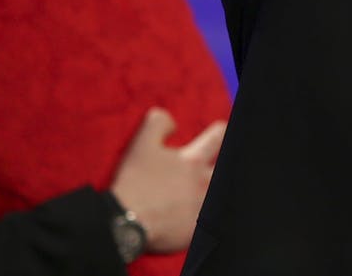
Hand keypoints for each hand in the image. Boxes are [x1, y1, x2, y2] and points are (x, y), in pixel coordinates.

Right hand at [110, 108, 225, 253]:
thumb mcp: (141, 144)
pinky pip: (208, 220)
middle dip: (223, 161)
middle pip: (225, 167)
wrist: (126, 222)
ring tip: (205, 188)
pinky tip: (194, 213)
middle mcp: (204, 183)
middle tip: (214, 165)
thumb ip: (158, 123)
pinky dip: (203, 214)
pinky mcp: (197, 229)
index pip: (218, 137)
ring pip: (218, 193)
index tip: (220, 132)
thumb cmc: (134, 183)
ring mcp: (203, 207)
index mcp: (192, 161)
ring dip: (212, 188)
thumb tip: (171, 121)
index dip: (220, 131)